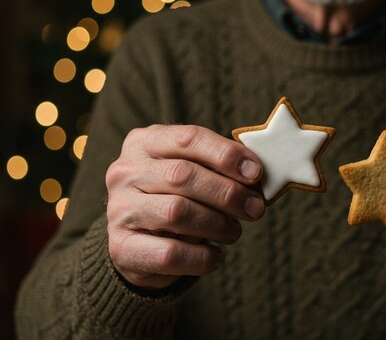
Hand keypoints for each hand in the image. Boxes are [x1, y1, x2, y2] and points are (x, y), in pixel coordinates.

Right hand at [106, 125, 264, 289]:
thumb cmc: (175, 198)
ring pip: (177, 212)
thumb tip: (256, 176)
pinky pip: (170, 253)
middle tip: (255, 208)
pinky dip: (202, 257)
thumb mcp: (193, 173)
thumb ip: (219, 168)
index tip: (256, 173)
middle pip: (183, 175)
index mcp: (144, 143)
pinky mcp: (121, 248)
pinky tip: (216, 256)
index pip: (188, 139)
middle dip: (228, 193)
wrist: (137, 244)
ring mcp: (119, 209)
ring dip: (217, 224)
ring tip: (234, 231)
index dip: (226, 155)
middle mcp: (125, 172)